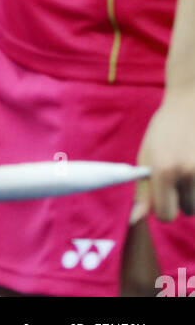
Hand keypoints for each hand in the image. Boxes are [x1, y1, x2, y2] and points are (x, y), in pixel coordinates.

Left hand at [131, 83, 194, 221]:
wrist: (188, 104)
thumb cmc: (163, 130)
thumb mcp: (146, 156)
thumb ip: (143, 190)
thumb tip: (135, 219)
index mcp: (163, 171)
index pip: (165, 215)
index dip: (163, 208)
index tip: (163, 195)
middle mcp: (186, 172)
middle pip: (186, 211)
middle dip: (181, 200)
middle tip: (177, 177)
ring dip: (194, 192)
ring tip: (188, 167)